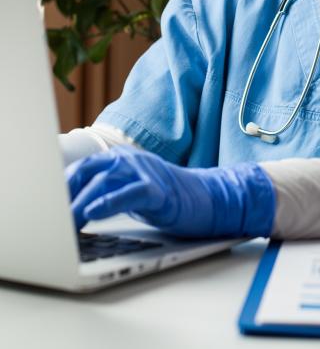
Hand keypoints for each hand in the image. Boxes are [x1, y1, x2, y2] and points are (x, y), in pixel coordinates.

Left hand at [66, 145, 275, 237]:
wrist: (208, 199)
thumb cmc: (167, 199)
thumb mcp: (132, 189)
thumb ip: (108, 189)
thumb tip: (73, 206)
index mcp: (122, 158)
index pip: (84, 167)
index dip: (63, 186)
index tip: (48, 206)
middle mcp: (131, 160)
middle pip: (89, 171)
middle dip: (66, 195)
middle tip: (51, 219)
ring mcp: (146, 172)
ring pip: (105, 181)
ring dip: (80, 203)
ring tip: (65, 223)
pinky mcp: (160, 190)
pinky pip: (130, 193)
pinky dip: (109, 201)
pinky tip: (93, 213)